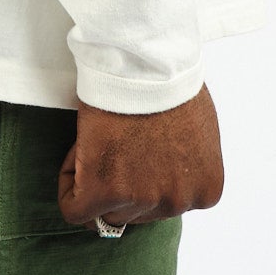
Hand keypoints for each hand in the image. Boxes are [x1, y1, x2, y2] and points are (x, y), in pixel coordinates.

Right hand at [57, 82, 224, 226]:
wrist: (147, 62)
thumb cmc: (171, 79)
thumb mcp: (199, 131)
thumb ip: (184, 165)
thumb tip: (165, 170)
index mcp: (206, 189)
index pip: (167, 205)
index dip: (145, 173)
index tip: (140, 143)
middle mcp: (178, 202)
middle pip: (138, 213)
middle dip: (123, 182)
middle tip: (117, 140)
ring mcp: (143, 201)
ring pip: (108, 211)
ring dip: (97, 181)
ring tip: (101, 138)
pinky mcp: (106, 193)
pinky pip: (76, 209)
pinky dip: (70, 186)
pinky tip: (78, 153)